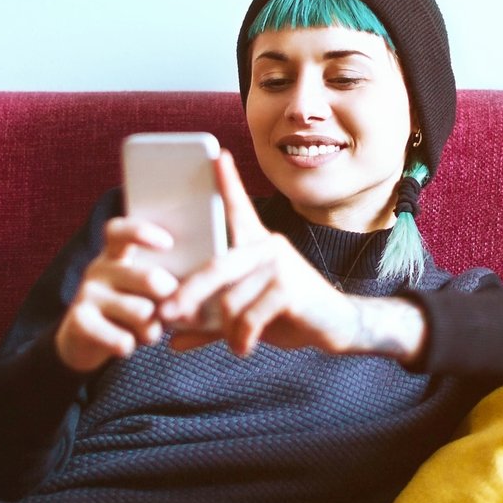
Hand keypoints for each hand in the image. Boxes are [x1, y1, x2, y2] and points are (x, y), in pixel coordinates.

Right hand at [54, 217, 178, 372]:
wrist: (85, 341)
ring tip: (148, 332)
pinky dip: (130, 345)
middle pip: (150, 278)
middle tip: (171, 309)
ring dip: (153, 328)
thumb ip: (167, 283)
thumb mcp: (146, 291)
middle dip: (171, 298)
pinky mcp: (79, 322)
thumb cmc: (129, 308)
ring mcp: (86, 293)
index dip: (143, 232)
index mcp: (117, 254)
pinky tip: (126, 344)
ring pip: (141, 312)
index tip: (169, 244)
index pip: (122, 231)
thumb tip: (197, 289)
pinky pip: (121, 338)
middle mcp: (99, 268)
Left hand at [161, 152, 358, 356]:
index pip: (239, 209)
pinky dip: (241, 338)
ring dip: (224, 329)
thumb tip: (172, 341)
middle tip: (166, 314)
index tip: (217, 155)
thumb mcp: (245, 317)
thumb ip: (209, 325)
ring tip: (232, 342)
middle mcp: (269, 247)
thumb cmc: (289, 314)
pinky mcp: (291, 288)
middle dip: (188, 292)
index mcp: (257, 245)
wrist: (337, 325)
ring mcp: (281, 265)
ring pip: (231, 300)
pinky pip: (250, 317)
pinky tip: (245, 347)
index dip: (227, 182)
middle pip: (217, 266)